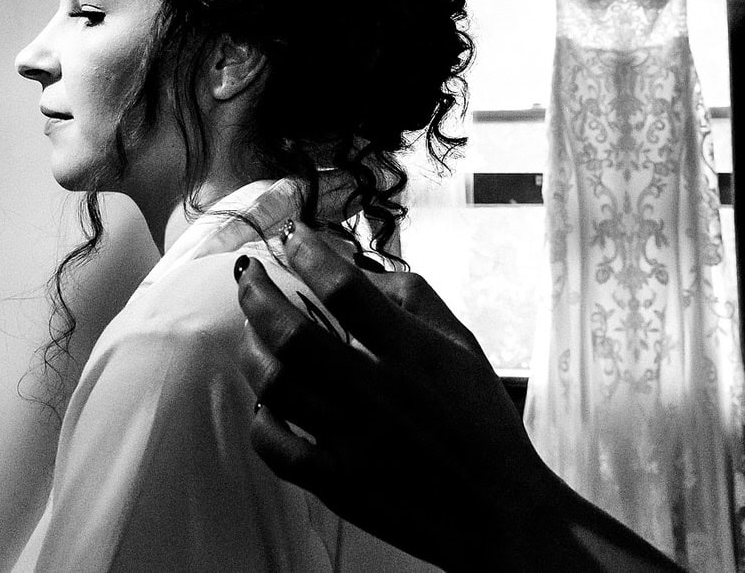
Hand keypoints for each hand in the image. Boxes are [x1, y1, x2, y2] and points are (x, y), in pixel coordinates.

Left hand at [235, 227, 566, 571]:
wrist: (496, 508)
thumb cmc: (483, 422)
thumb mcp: (464, 345)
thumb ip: (416, 300)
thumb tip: (362, 270)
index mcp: (413, 352)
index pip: (345, 288)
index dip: (309, 253)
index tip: (292, 236)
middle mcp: (377, 392)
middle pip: (294, 333)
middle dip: (257, 294)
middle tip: (248, 275)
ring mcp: (353, 440)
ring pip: (276, 385)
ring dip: (252, 349)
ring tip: (251, 333)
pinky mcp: (338, 483)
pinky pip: (277, 448)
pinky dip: (261, 419)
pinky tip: (265, 402)